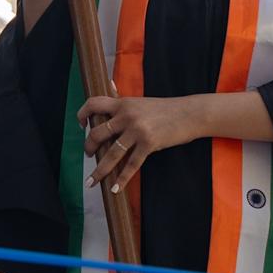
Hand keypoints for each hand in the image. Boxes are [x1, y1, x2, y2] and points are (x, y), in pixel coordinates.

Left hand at [79, 93, 194, 189]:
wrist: (190, 113)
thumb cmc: (166, 108)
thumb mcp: (141, 101)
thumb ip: (123, 99)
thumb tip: (109, 84)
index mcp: (123, 103)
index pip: (94, 104)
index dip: (82, 115)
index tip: (81, 126)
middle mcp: (127, 115)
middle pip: (98, 133)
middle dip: (88, 147)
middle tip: (88, 155)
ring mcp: (137, 130)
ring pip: (111, 153)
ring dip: (100, 170)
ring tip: (92, 181)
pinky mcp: (149, 144)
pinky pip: (131, 164)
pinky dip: (122, 178)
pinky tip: (116, 188)